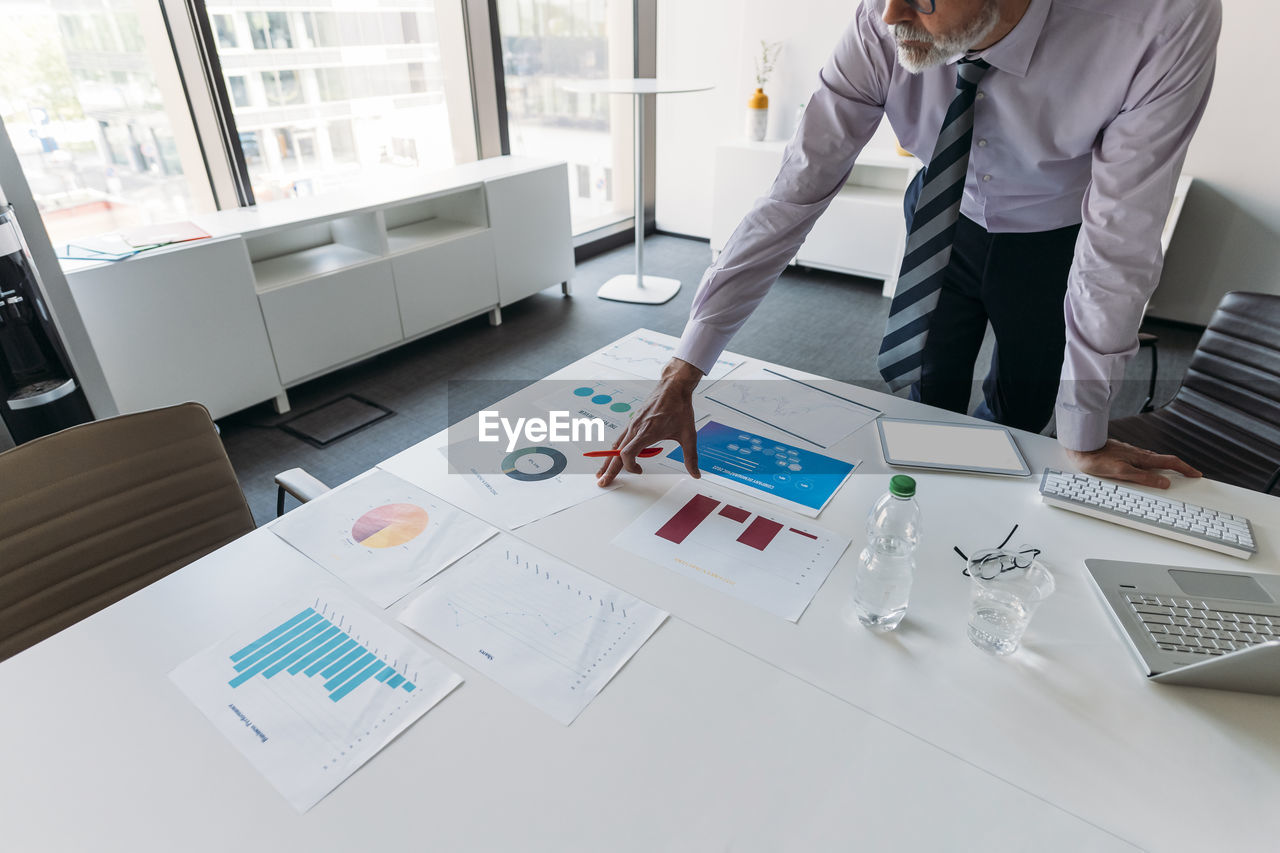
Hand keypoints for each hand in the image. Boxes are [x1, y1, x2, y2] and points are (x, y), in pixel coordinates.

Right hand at [596, 358, 702, 485]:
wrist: (673, 387)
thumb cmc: (679, 407)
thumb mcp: (688, 434)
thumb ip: (690, 457)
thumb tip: (695, 473)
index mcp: (647, 432)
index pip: (628, 453)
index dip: (630, 466)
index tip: (640, 471)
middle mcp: (636, 428)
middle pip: (616, 453)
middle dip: (609, 470)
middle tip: (602, 482)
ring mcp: (632, 424)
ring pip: (615, 446)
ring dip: (607, 460)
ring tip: (602, 473)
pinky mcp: (633, 422)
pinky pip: (620, 438)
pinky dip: (614, 450)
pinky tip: (612, 456)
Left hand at [1066, 439, 1201, 488]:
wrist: (1081, 448)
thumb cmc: (1097, 460)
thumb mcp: (1121, 472)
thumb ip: (1143, 477)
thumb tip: (1164, 482)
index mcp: (1142, 458)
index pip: (1170, 462)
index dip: (1186, 468)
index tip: (1196, 474)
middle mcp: (1139, 454)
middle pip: (1165, 461)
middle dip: (1180, 468)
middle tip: (1189, 475)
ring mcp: (1132, 453)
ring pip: (1154, 461)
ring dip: (1166, 467)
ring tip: (1173, 476)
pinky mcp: (1123, 454)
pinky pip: (1143, 461)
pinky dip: (1152, 466)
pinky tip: (1148, 470)